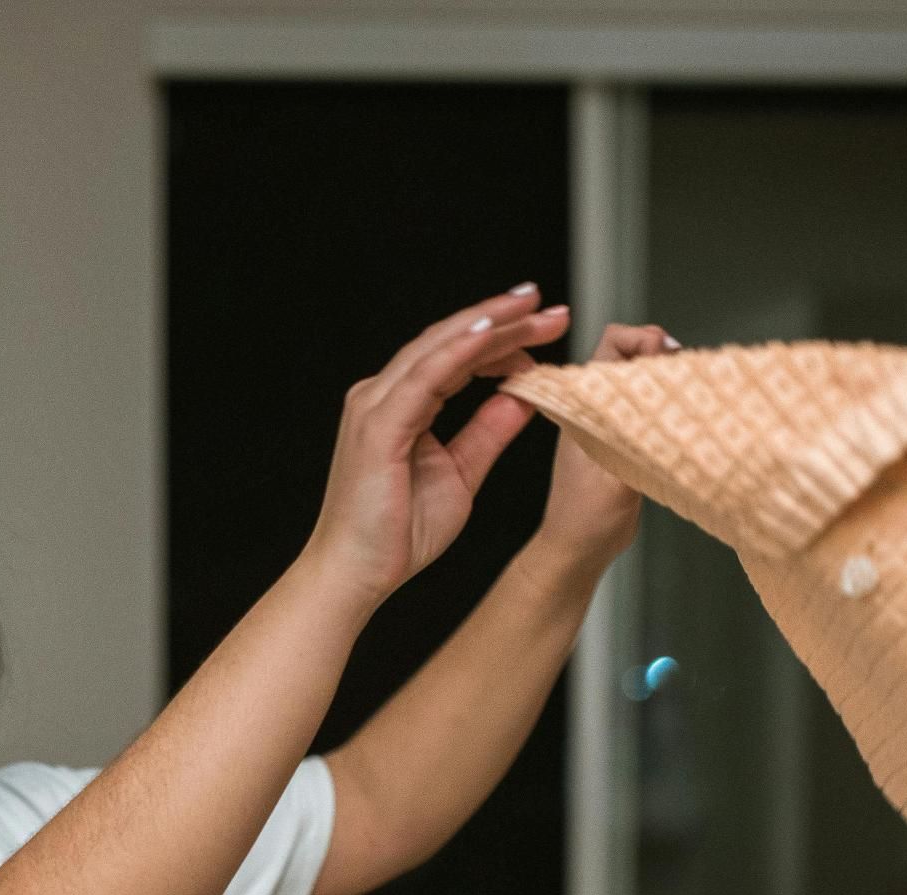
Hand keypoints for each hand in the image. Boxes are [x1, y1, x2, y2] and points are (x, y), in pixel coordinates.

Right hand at [297, 287, 567, 611]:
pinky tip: (491, 333)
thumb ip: (488, 433)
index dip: (501, 339)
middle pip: (449, 342)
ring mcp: (375, 406)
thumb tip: (523, 398)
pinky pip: (425, 376)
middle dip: (503, 320)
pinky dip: (459, 350)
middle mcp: (382, 396)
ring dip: (488, 324)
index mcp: (399, 406)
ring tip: (532, 308)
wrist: (354, 574)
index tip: (546, 330)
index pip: (456, 357)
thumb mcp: (460, 473)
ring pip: (439, 348)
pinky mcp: (378, 425)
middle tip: (552, 309)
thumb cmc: (396, 534)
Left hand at [522, 320, 676, 571]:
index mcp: (584, 405)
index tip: (667, 359)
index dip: (643, 340)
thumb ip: (638, 436)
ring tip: (691, 400)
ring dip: (670, 383)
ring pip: (647, 380)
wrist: (579, 552)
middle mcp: (597, 407)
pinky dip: (673, 406)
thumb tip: (667, 399)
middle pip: (635, 355)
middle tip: (686, 381)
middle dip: (664, 357)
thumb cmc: (585, 520)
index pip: (613, 343)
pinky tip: (689, 421)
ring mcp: (612, 422)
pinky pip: (652, 408)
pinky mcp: (627, 440)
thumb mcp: (615, 477)